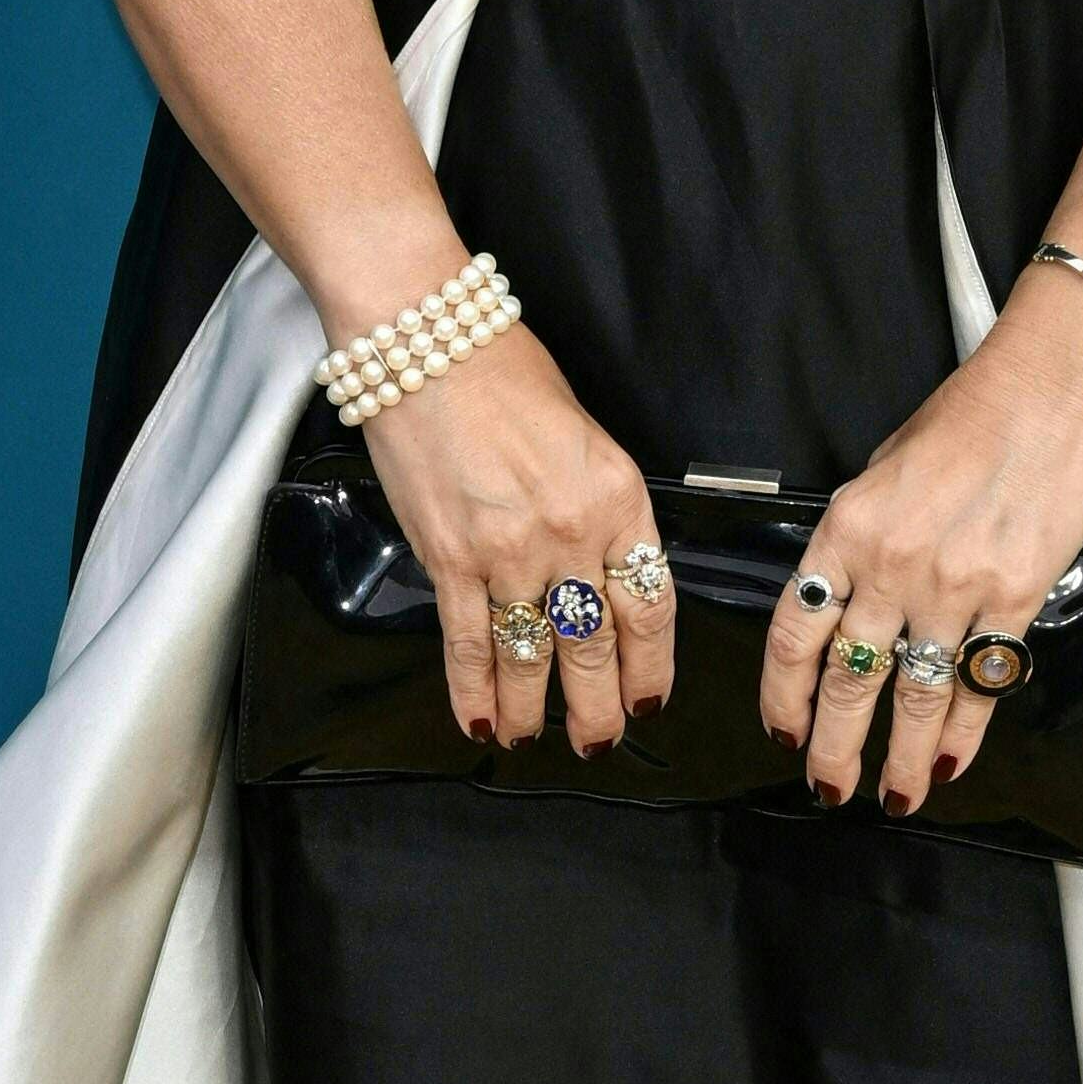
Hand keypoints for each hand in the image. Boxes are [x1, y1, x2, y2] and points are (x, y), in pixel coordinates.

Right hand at [359, 330, 672, 755]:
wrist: (430, 343)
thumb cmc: (504, 375)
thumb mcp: (585, 439)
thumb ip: (601, 509)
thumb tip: (603, 573)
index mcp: (618, 498)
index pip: (650, 604)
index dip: (652, 664)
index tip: (649, 695)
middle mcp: (572, 533)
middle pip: (596, 646)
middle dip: (600, 707)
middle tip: (599, 740)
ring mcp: (509, 552)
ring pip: (531, 657)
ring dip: (533, 711)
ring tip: (531, 739)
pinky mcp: (450, 558)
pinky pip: (467, 644)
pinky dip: (474, 691)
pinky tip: (479, 721)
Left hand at [761, 266, 1082, 814]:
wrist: (1045, 394)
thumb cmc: (964, 423)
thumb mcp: (880, 475)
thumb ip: (856, 546)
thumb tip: (842, 607)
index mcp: (846, 531)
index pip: (795, 634)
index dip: (784, 696)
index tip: (785, 731)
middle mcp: (892, 566)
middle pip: (849, 682)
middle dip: (835, 748)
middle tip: (829, 788)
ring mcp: (954, 587)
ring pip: (917, 696)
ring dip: (902, 758)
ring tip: (894, 796)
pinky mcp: (1014, 598)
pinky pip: (982, 681)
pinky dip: (966, 731)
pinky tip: (953, 761)